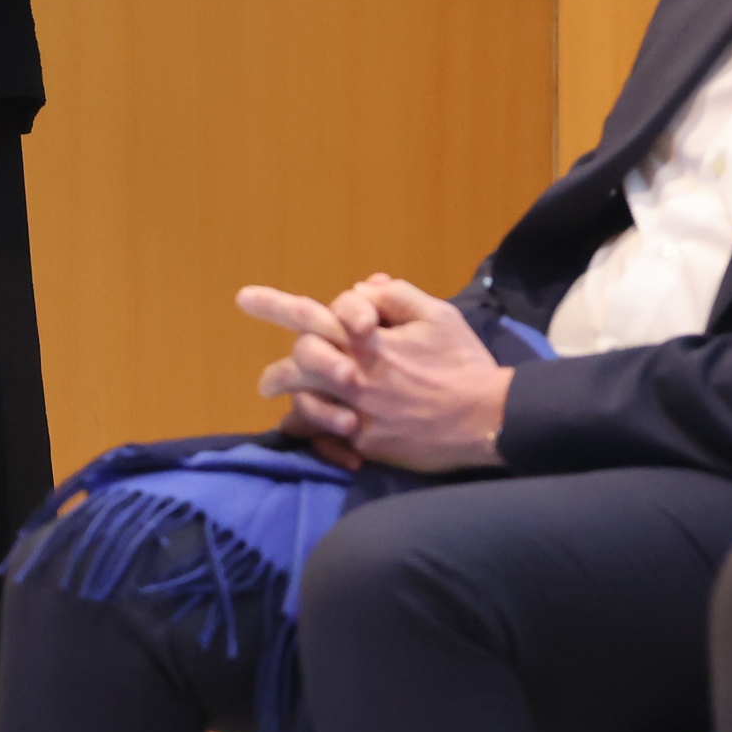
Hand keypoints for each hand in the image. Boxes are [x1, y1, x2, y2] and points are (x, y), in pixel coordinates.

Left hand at [238, 275, 509, 472]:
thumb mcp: (438, 315)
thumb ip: (396, 297)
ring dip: (291, 403)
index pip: (313, 315)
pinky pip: (324, 438)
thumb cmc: (463, 363)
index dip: (274, 305)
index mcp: (368, 340)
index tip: (244, 299)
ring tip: (284, 408)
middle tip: (268, 383)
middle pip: (298, 365)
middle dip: (278, 373)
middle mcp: (354, 375)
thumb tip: (364, 287)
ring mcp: (356, 412)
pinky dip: (314, 434)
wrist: (487, 419)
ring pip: (303, 405)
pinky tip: (310, 432)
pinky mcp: (365, 443)